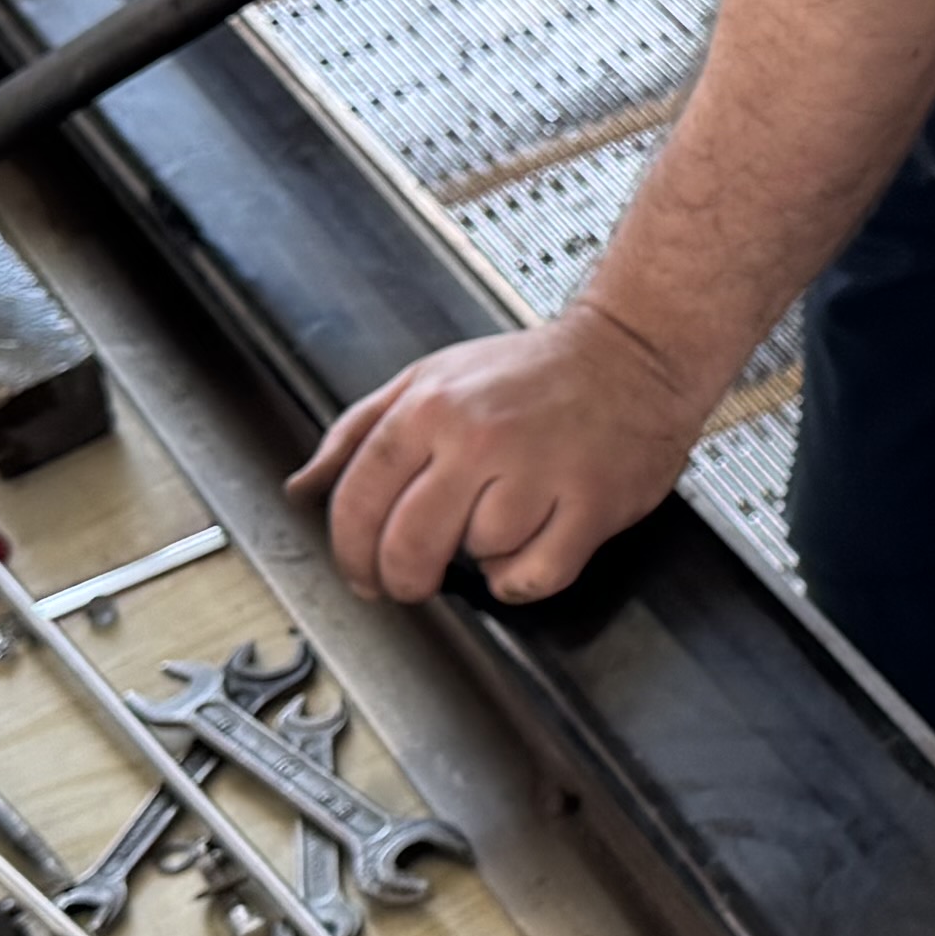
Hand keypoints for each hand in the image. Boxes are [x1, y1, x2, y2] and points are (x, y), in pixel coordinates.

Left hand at [286, 304, 721, 604]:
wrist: (633, 352)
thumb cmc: (532, 370)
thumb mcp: (430, 377)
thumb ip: (358, 430)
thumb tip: (302, 486)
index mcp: (431, 407)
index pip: (359, 499)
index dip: (349, 552)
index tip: (361, 574)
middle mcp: (480, 437)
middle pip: (408, 544)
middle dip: (400, 579)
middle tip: (411, 583)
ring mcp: (539, 471)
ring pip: (477, 559)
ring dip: (480, 559)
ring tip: (497, 527)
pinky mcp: (591, 503)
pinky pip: (536, 575)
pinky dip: (523, 579)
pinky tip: (527, 551)